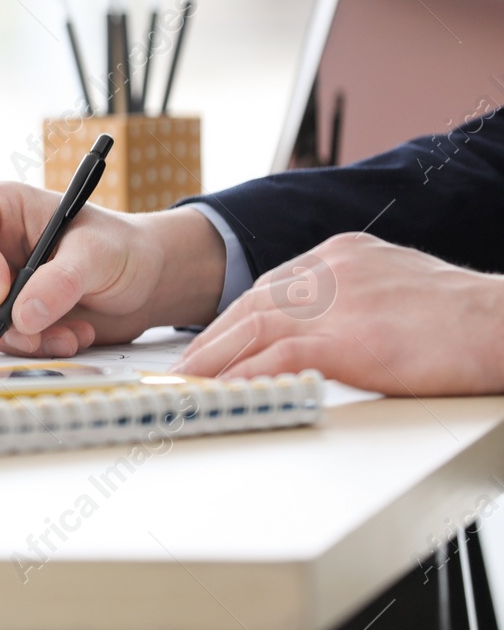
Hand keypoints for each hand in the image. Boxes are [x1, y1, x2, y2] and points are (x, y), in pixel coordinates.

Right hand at [0, 183, 226, 357]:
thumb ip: (62, 280)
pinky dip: (32, 349)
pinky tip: (70, 337)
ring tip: (69, 334)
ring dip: (20, 339)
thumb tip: (23, 315)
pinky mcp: (8, 317)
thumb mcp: (98, 254)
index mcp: (1, 210)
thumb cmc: (122, 249)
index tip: (2, 294)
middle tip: (34, 332)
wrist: (145, 282)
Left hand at [172, 232, 503, 393]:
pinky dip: (246, 376)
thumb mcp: (396, 286)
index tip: (210, 344)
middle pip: (251, 305)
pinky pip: (279, 356)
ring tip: (186, 388)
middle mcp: (332, 268)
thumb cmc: (464, 319)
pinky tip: (225, 394)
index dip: (234, 320)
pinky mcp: (351, 338)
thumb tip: (323, 328)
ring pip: (254, 328)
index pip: (269, 287)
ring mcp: (339, 301)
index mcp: (341, 253)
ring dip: (213, 361)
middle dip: (211, 341)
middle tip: (182, 371)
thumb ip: (353, 298)